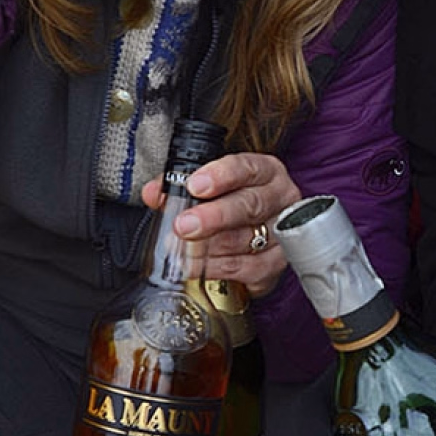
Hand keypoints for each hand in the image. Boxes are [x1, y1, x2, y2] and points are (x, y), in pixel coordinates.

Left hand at [144, 150, 300, 297]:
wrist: (257, 237)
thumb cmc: (231, 203)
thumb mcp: (207, 187)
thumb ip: (178, 186)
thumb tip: (154, 193)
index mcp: (264, 171)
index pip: (246, 168)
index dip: (220, 176)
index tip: (194, 186)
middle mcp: (279, 198)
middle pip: (249, 205)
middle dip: (213, 217)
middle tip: (184, 225)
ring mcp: (282, 232)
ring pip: (246, 240)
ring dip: (207, 247)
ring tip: (181, 250)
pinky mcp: (277, 263)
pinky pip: (246, 268)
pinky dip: (216, 268)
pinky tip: (196, 266)